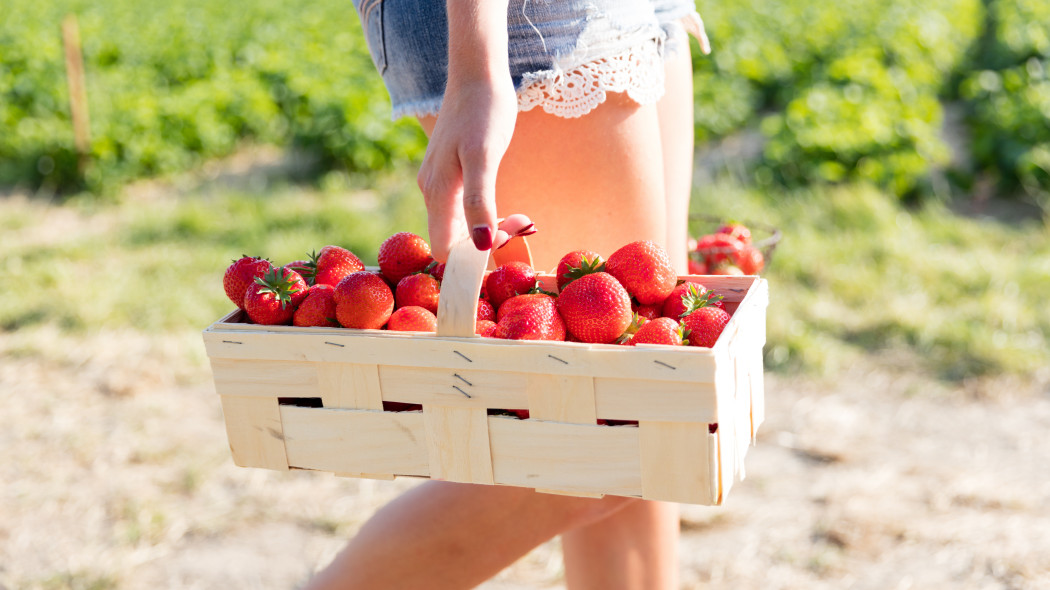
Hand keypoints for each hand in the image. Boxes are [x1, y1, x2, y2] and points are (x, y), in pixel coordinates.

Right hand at [417, 75, 517, 262]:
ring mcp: (440, 183)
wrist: (477, 75)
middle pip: (454, 240)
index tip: (504, 240)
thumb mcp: (484, 156)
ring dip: (492, 229)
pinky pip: (465, 210)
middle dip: (488, 242)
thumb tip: (481, 246)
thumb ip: (479, 202)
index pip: (444, 250)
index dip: (472, 257)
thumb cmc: (484, 111)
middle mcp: (432, 192)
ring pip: (462, 226)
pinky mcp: (451, 175)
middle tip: (523, 226)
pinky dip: (489, 214)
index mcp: (436, 192)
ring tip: (522, 218)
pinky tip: (509, 208)